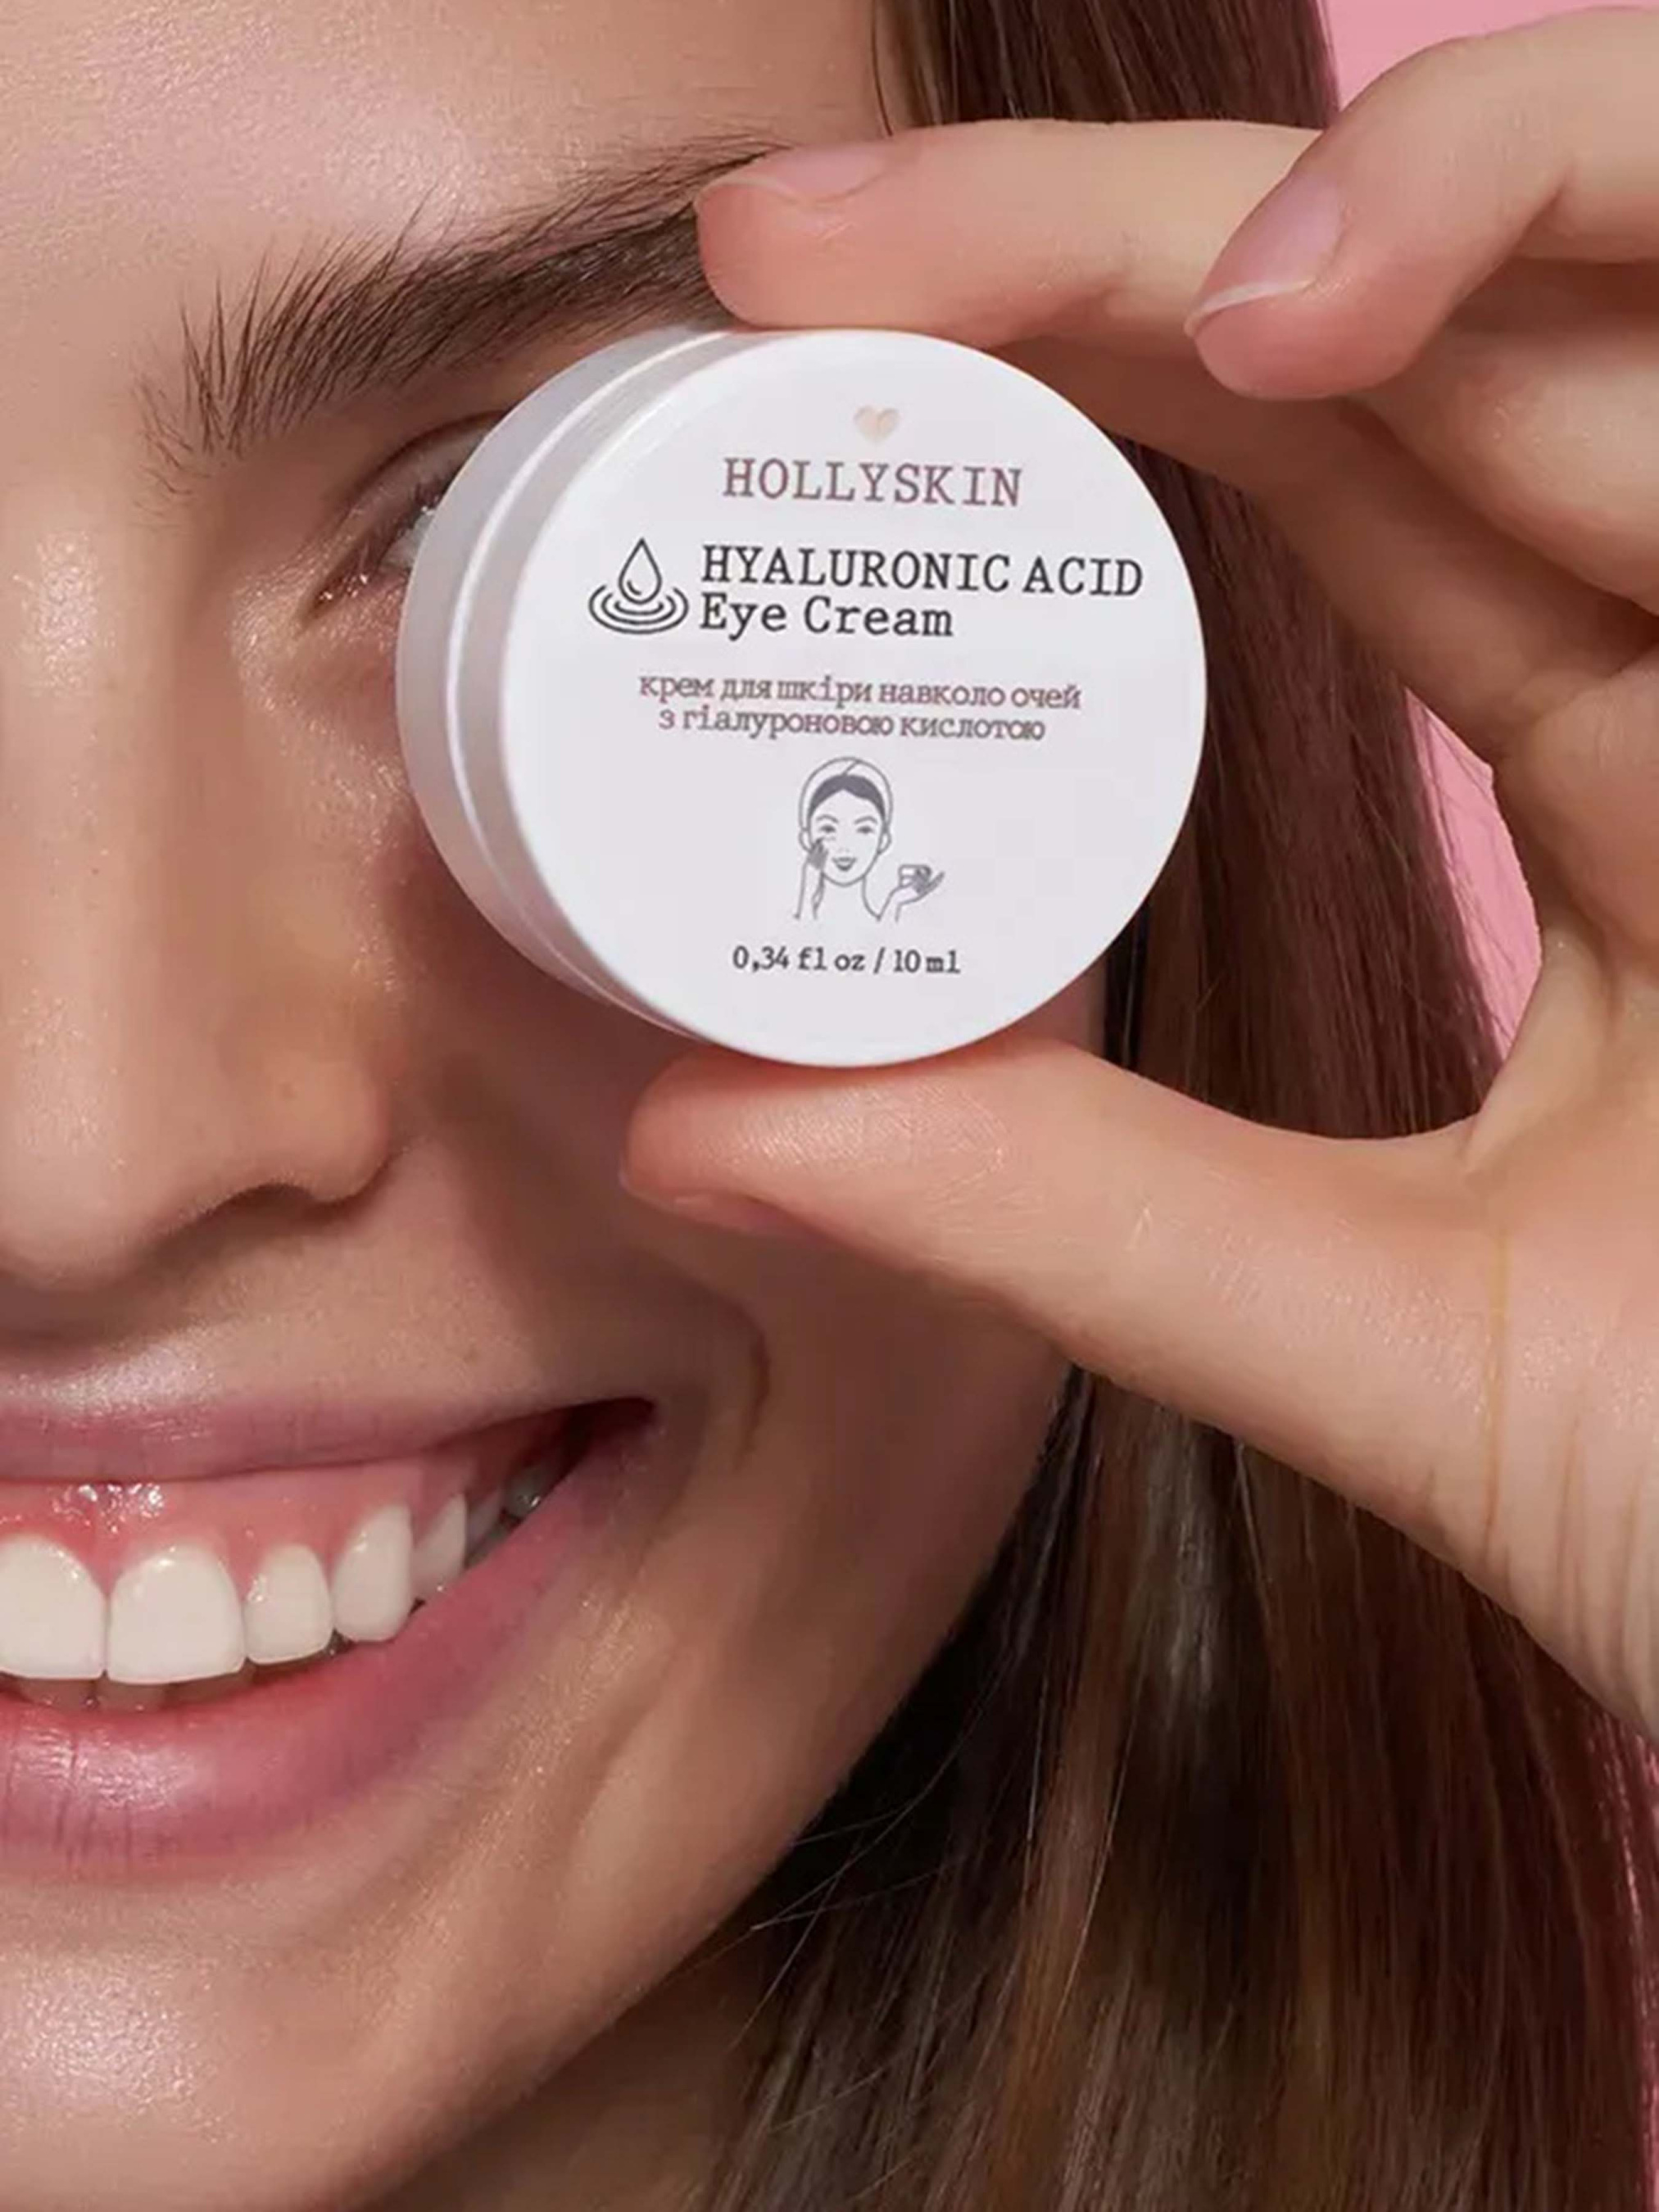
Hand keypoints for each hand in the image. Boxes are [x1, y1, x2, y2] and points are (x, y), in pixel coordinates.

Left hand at [625, 13, 1658, 1746]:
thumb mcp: (1412, 1344)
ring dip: (1367, 168)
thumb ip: (1095, 1223)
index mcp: (1632, 766)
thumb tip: (700, 1128)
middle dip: (1100, 239)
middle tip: (778, 250)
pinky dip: (1560, 212)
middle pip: (1438, 313)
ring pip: (1639, 222)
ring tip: (1045, 277)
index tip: (771, 372)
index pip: (1338, 481)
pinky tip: (1321, 307)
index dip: (1070, 380)